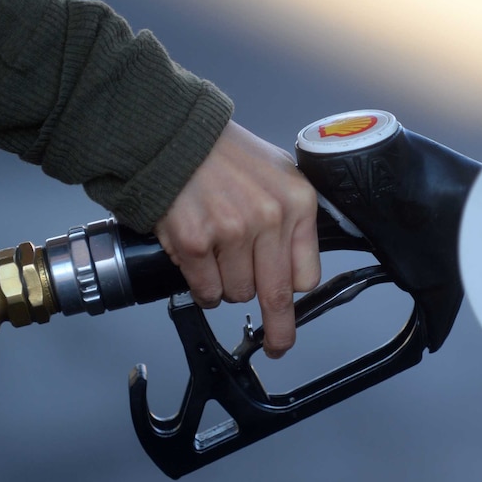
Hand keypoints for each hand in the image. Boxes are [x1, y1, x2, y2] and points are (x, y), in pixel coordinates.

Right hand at [154, 120, 320, 358]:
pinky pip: (206, 291)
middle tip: (275, 346)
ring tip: (216, 256)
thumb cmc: (225, 154)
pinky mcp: (195, 243)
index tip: (290, 306)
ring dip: (226, 288)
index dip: (294, 292)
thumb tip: (297, 265)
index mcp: (297, 203)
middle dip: (278, 330)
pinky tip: (199, 264)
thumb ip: (293, 217)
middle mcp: (270, 219)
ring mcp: (232, 232)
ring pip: (237, 294)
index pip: (307, 275)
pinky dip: (202, 288)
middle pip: (277, 296)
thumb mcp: (279, 174)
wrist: (174, 135)